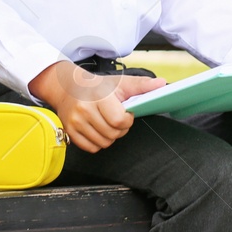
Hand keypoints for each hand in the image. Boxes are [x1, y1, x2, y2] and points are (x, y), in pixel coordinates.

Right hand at [27, 60, 166, 151]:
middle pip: (113, 134)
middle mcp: (84, 109)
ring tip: (107, 122)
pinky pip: (91, 148)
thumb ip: (142, 85)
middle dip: (120, 129)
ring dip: (110, 136)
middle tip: (116, 118)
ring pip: (103, 143)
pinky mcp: (69, 131)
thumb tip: (162, 84)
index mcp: (99, 97)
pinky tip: (97, 129)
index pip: (119, 121)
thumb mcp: (121, 83)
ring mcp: (75, 122)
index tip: (126, 113)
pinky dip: (98, 142)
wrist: (69, 87)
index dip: (127, 120)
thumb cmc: (99, 87)